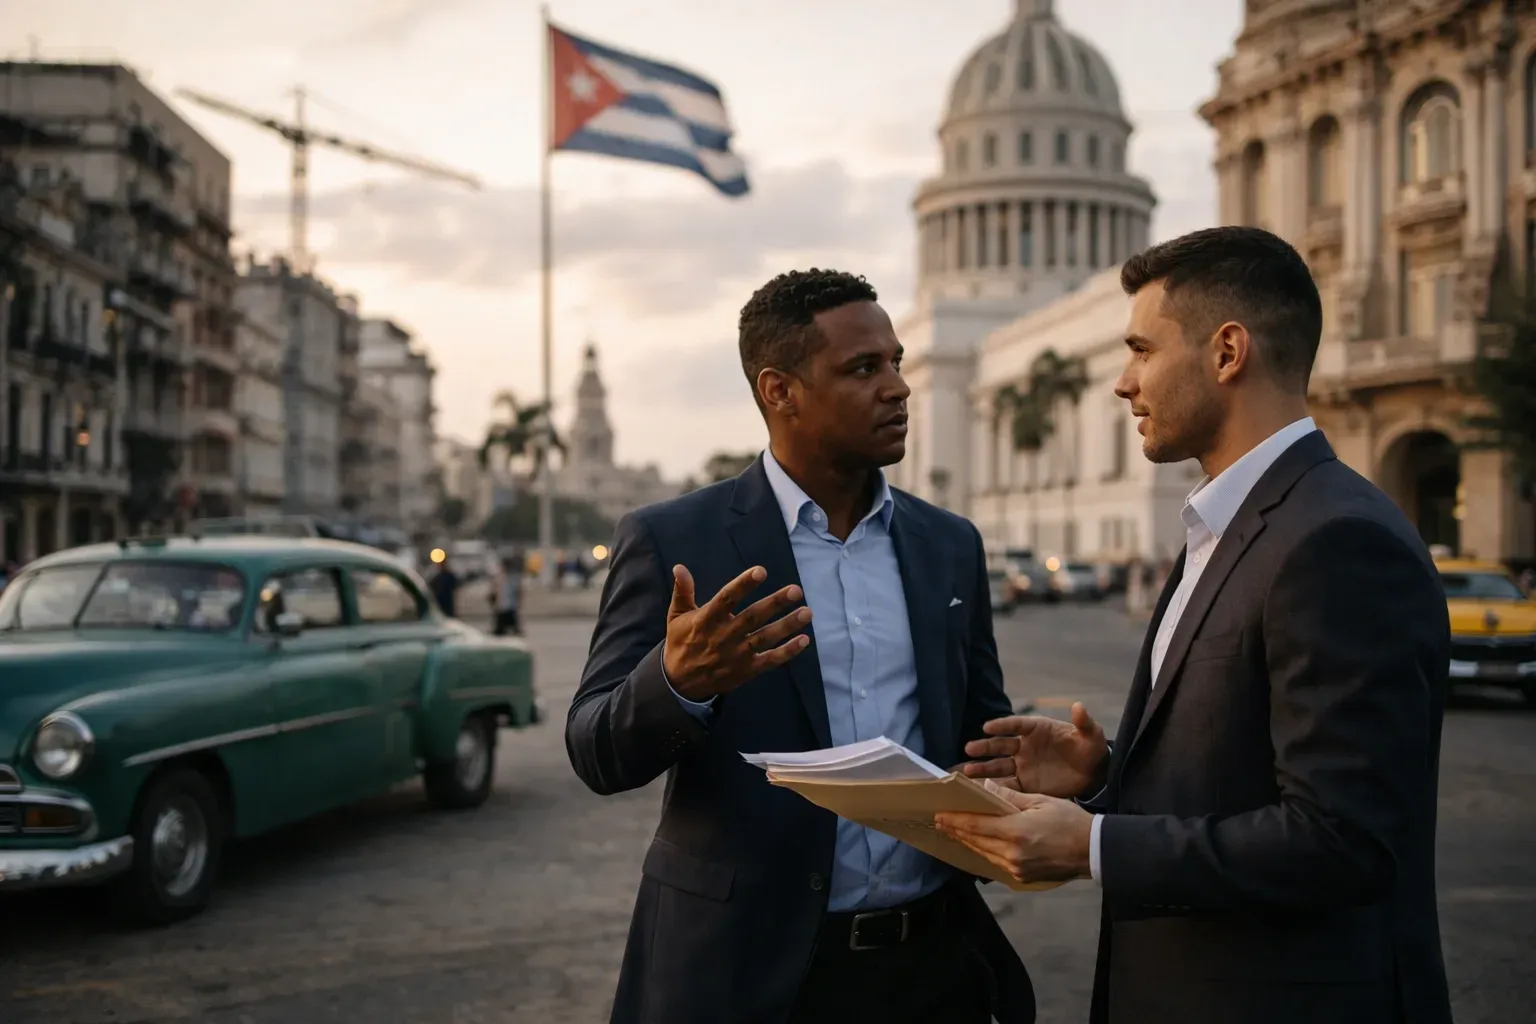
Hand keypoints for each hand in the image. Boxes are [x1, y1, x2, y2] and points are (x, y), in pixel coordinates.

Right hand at [662, 564, 811, 701]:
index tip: (761, 571)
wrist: (679, 683)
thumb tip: (680, 567)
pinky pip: (770, 660)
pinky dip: (787, 652)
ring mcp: (737, 654)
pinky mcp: (746, 670)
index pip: (726, 598)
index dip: (743, 584)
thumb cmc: (681, 643)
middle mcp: (724, 636)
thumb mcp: (676, 616)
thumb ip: (682, 591)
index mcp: (706, 619)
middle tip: (796, 590)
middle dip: (775, 603)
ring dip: (787, 625)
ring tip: (807, 612)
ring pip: (765, 638)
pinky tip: (803, 640)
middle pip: (753, 617)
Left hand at [935, 789, 1092, 882]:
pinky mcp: (1023, 877)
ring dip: (968, 842)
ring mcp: (1016, 869)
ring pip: (984, 854)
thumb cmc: (1070, 821)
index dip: (955, 821)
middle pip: (976, 841)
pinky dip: (985, 851)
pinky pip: (996, 863)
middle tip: (940, 822)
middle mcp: (1011, 854)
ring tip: (955, 832)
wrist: (1093, 851)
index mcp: (1015, 832)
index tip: (939, 815)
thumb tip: (987, 788)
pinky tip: (979, 844)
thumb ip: (1011, 798)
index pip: (976, 826)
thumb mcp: (1041, 801)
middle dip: (957, 831)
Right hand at [959, 702, 1107, 798]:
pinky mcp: (1026, 784)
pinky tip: (981, 791)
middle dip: (985, 746)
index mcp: (1037, 729)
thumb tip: (1079, 706)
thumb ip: (1084, 722)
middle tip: (969, 748)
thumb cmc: (1090, 749)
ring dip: (983, 768)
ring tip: (967, 770)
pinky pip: (1008, 786)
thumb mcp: (1092, 735)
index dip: (1002, 725)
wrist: (1093, 774)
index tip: (987, 727)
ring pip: (999, 766)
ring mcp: (1023, 765)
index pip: (1016, 724)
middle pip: (1001, 744)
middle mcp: (1025, 746)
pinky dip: (995, 788)